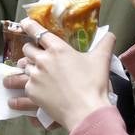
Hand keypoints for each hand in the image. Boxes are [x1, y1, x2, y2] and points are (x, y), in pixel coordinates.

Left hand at [18, 17, 115, 132]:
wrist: (86, 111)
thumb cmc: (94, 84)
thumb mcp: (101, 60)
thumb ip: (105, 43)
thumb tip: (111, 34)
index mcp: (57, 49)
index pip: (37, 31)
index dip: (29, 25)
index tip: (24, 23)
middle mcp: (42, 60)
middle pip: (27, 49)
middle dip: (31, 50)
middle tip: (38, 55)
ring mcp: (35, 76)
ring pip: (23, 67)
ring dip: (27, 68)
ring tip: (33, 75)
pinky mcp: (31, 91)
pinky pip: (25, 86)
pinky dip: (29, 88)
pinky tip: (32, 93)